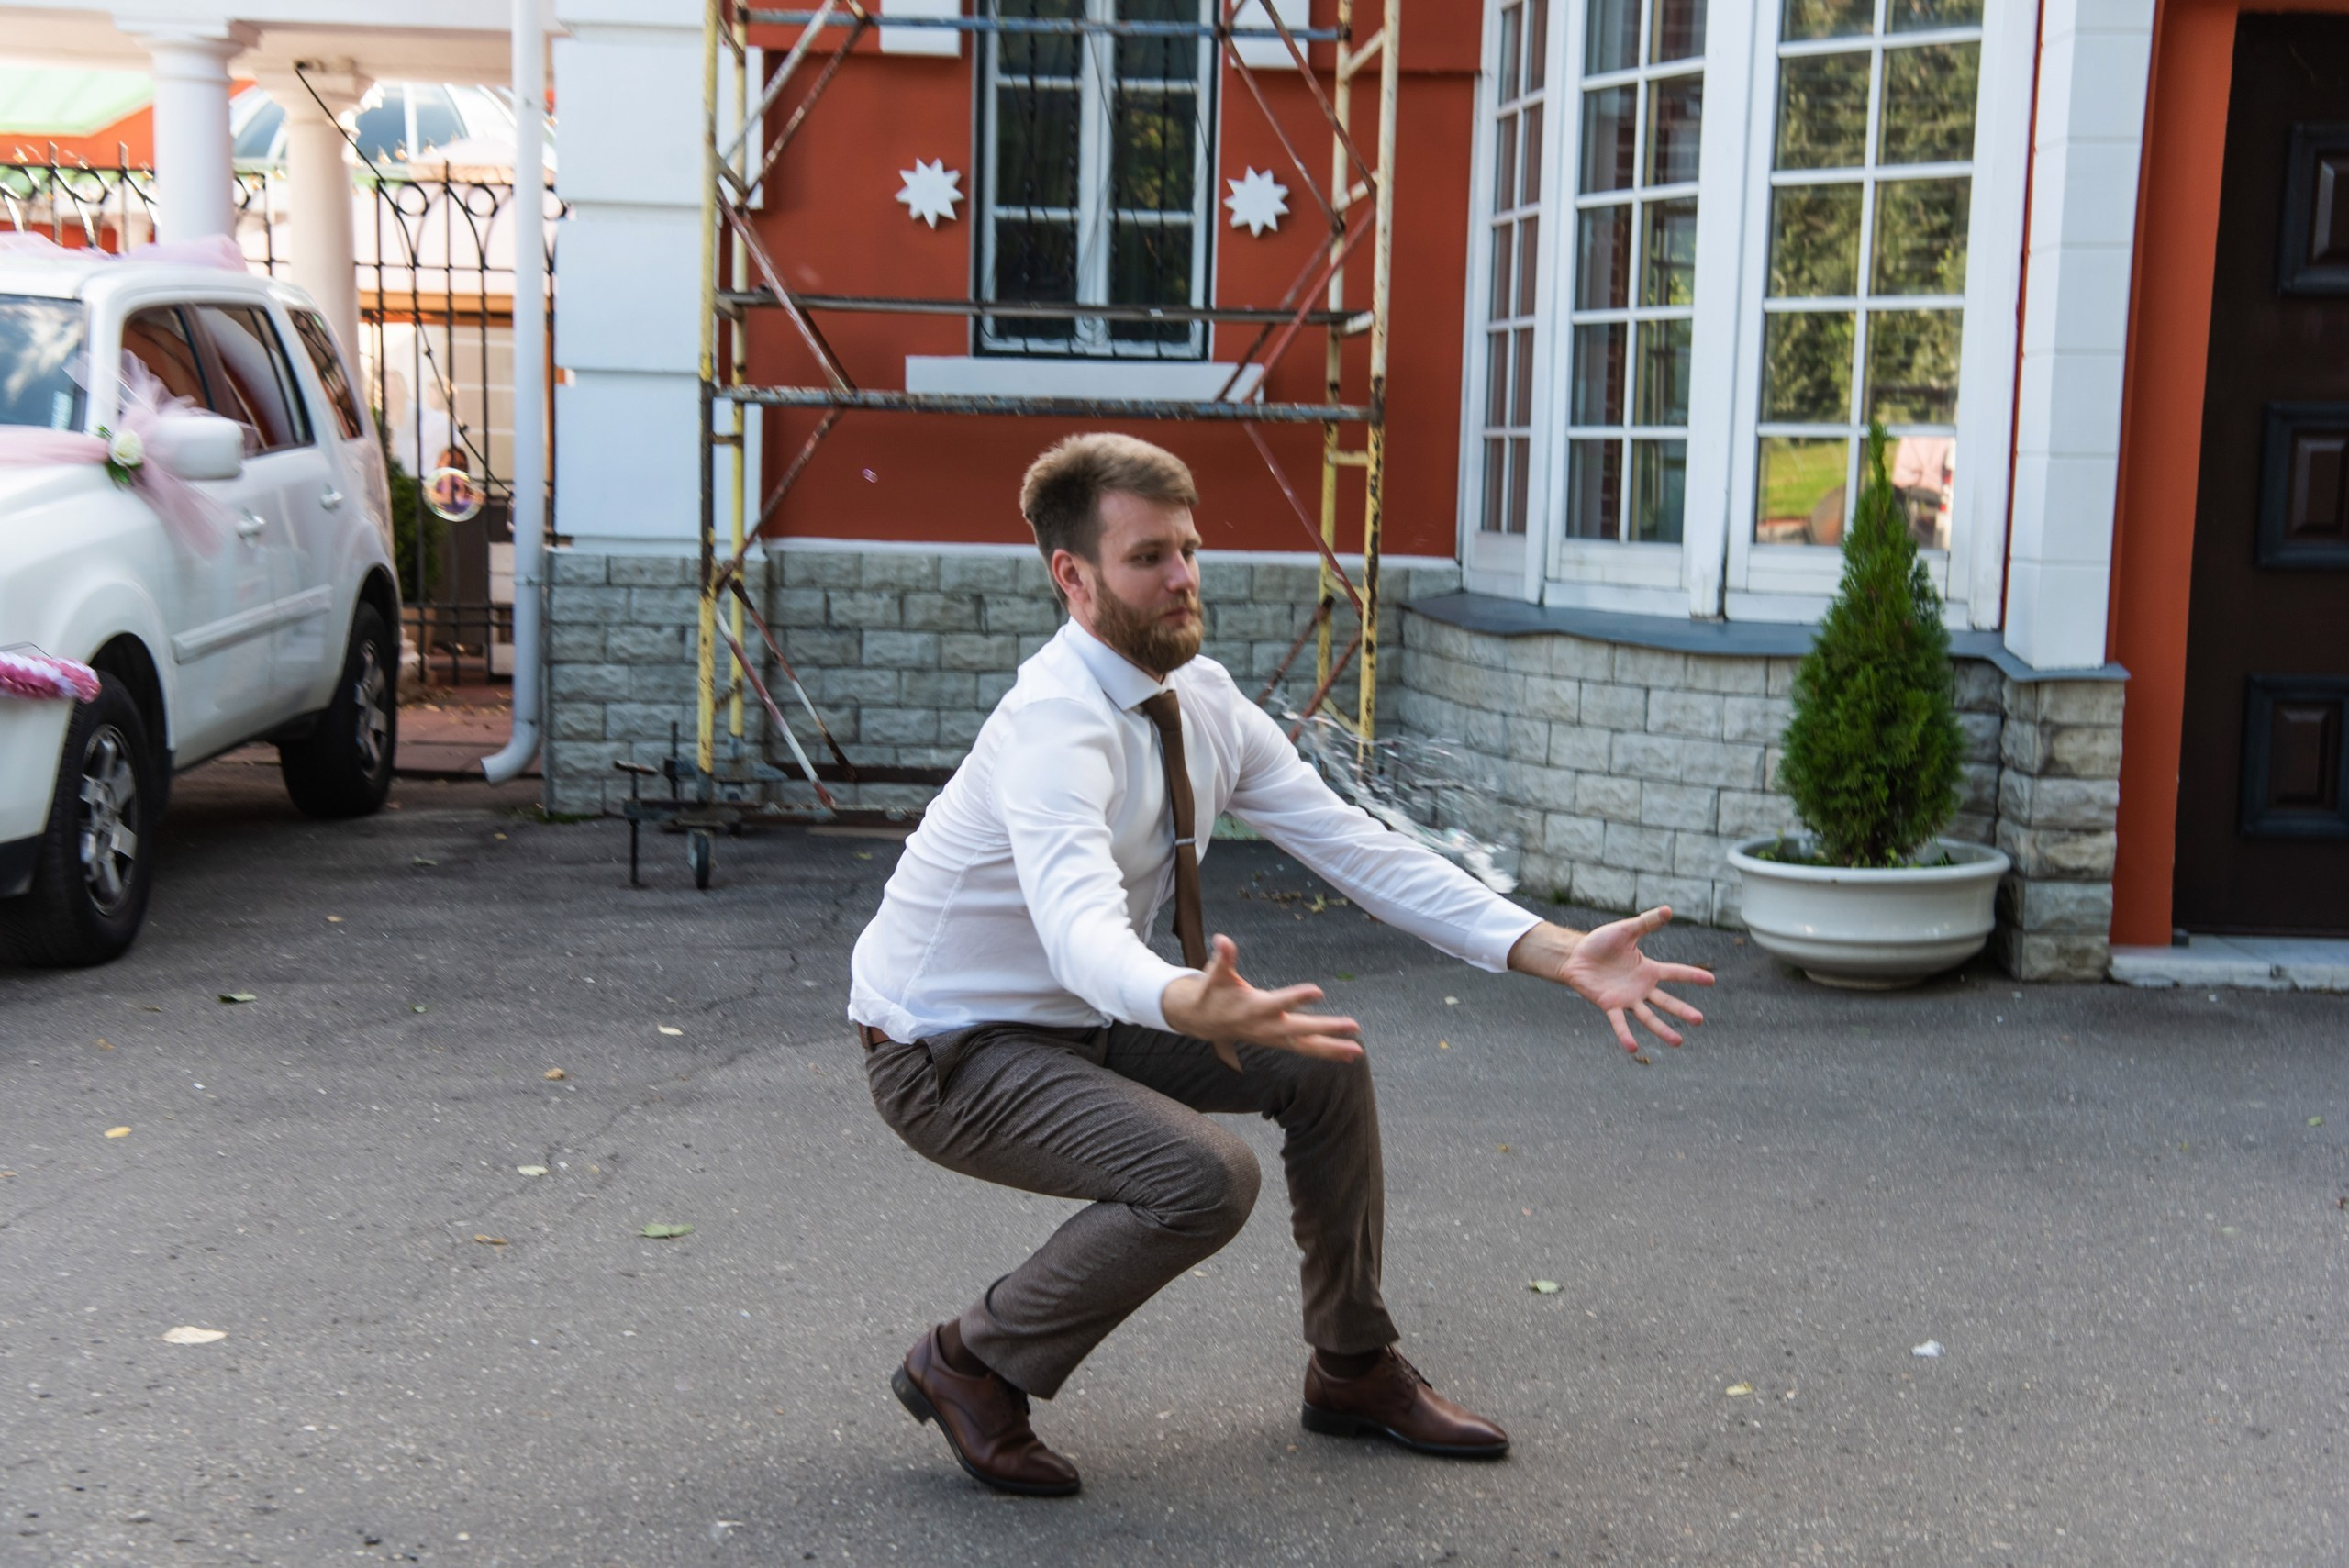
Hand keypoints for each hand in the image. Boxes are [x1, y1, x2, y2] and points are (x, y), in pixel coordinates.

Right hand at [1161, 933, 1364, 1069]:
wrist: (1203, 1022)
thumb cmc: (1213, 992)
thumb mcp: (1215, 973)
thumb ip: (1223, 957)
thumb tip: (1221, 939)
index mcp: (1253, 1007)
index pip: (1279, 1003)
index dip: (1297, 997)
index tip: (1318, 991)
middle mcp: (1266, 1027)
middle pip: (1300, 1030)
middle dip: (1327, 1028)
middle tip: (1353, 1026)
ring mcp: (1273, 1038)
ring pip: (1305, 1046)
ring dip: (1332, 1049)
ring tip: (1357, 1050)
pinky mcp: (1279, 1042)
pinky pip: (1305, 1049)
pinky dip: (1326, 1052)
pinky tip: (1349, 1054)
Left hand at [1509, 908, 1713, 1054]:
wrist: (1574, 956)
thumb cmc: (1600, 943)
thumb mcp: (1626, 930)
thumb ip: (1646, 923)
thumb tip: (1668, 910)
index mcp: (1648, 969)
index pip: (1675, 972)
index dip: (1692, 976)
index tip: (1711, 980)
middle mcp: (1641, 988)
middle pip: (1666, 1002)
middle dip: (1683, 1011)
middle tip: (1699, 1020)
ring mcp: (1626, 998)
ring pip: (1648, 1017)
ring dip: (1662, 1029)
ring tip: (1678, 1041)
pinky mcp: (1609, 1005)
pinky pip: (1619, 1023)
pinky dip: (1625, 1035)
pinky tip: (1633, 1048)